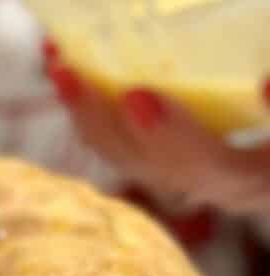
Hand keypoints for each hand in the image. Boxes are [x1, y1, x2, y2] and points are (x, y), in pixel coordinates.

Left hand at [46, 46, 269, 214]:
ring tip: (56, 60)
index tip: (138, 95)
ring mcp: (187, 176)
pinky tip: (68, 65)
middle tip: (66, 71)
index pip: (207, 164)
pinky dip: (93, 106)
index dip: (172, 135)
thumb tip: (262, 88)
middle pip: (144, 164)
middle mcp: (213, 186)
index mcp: (253, 178)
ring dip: (84, 110)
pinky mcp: (169, 160)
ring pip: (123, 156)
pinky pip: (120, 141)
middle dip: (101, 117)